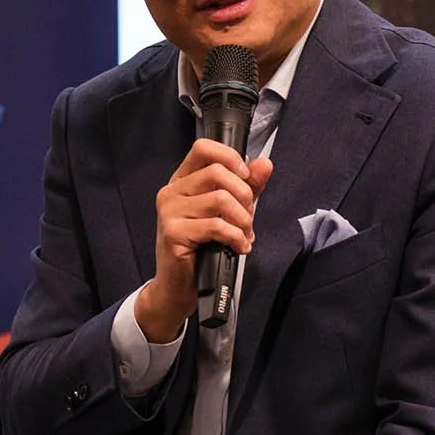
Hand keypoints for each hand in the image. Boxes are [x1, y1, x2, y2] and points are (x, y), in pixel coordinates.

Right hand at [135, 138, 274, 341]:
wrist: (178, 286)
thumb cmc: (202, 249)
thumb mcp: (228, 213)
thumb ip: (246, 187)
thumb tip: (265, 164)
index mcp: (182, 181)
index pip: (203, 148)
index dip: (230, 158)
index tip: (246, 178)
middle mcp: (172, 192)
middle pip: (217, 173)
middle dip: (244, 196)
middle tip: (248, 218)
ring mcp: (170, 212)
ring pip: (220, 199)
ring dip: (243, 220)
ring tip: (244, 235)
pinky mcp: (174, 233)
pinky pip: (216, 226)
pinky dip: (236, 237)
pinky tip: (239, 247)